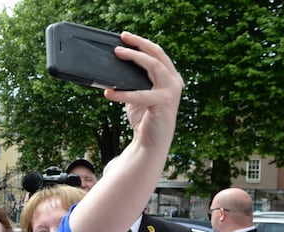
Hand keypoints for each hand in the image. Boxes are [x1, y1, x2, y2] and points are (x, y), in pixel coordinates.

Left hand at [104, 32, 182, 152]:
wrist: (151, 142)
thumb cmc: (144, 118)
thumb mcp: (137, 95)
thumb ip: (131, 82)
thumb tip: (112, 69)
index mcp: (170, 77)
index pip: (157, 53)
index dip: (142, 43)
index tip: (125, 36)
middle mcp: (174, 81)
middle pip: (157, 55)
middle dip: (139, 44)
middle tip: (121, 40)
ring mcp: (171, 91)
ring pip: (153, 66)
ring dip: (134, 58)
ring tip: (117, 53)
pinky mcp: (163, 103)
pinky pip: (140, 94)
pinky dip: (122, 93)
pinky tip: (108, 92)